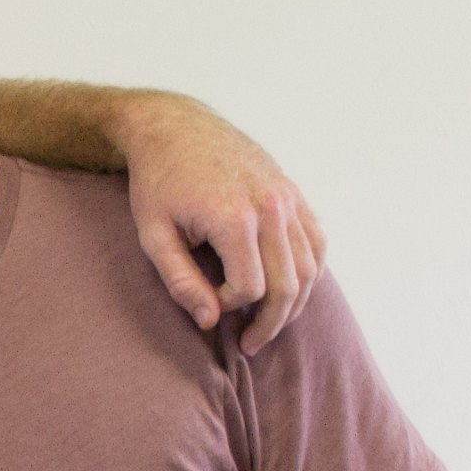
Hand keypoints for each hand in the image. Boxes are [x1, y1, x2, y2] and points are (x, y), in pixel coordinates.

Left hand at [107, 94, 323, 346]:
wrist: (174, 127)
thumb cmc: (158, 182)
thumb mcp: (153, 234)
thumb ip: (180, 281)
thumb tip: (209, 321)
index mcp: (233, 216)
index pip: (249, 289)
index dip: (228, 307)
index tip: (207, 301)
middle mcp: (270, 205)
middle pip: (288, 285)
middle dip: (269, 322)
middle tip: (250, 344)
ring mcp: (287, 196)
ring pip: (310, 268)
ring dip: (294, 303)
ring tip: (270, 322)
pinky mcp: (293, 190)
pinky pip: (317, 242)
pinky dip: (309, 272)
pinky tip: (289, 289)